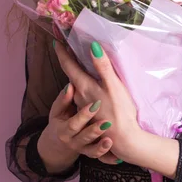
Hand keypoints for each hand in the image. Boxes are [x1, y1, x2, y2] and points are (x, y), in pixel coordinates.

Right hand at [38, 83, 117, 171]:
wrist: (58, 141)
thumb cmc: (61, 119)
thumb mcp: (58, 110)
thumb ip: (64, 99)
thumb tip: (70, 86)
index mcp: (64, 131)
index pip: (74, 124)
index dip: (84, 115)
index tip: (95, 104)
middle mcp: (73, 142)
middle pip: (84, 138)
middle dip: (95, 130)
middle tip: (107, 122)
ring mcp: (83, 150)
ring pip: (92, 152)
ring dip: (102, 147)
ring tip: (111, 141)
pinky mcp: (91, 154)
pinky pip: (101, 160)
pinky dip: (110, 159)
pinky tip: (119, 157)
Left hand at [54, 40, 142, 163]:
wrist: (125, 141)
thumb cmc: (120, 111)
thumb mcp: (113, 86)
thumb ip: (103, 67)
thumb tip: (93, 46)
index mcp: (83, 87)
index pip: (68, 66)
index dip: (62, 52)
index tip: (56, 41)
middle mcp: (79, 97)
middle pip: (72, 76)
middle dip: (70, 63)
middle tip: (70, 49)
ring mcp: (84, 107)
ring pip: (78, 87)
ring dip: (79, 76)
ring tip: (84, 66)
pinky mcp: (91, 116)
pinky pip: (85, 97)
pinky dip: (86, 88)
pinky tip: (94, 87)